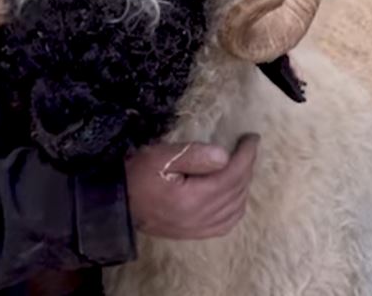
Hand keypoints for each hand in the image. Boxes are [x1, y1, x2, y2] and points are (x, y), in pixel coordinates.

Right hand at [125, 134, 259, 239]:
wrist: (119, 204)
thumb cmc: (137, 175)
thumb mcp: (161, 156)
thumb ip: (194, 155)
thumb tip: (225, 156)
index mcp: (193, 197)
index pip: (232, 174)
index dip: (246, 155)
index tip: (252, 138)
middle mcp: (200, 217)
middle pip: (237, 190)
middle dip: (247, 166)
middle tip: (248, 147)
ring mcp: (198, 229)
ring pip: (235, 208)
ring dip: (244, 185)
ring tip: (242, 165)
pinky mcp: (194, 234)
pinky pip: (226, 224)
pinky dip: (237, 207)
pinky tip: (235, 195)